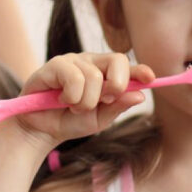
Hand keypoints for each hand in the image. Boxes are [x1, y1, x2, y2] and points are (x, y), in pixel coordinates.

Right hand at [9, 52, 152, 147]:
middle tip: (102, 102)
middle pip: (117, 60)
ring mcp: (73, 61)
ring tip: (73, 107)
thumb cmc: (69, 122)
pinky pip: (74, 77)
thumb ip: (117, 107)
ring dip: (86, 101)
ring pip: (95, 76)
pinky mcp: (55, 64)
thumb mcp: (98, 120)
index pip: (126, 66)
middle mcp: (91, 62)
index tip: (150, 78)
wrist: (41, 130)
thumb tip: (140, 95)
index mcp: (105, 74)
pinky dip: (72, 96)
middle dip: (116, 85)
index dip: (140, 70)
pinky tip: (62, 100)